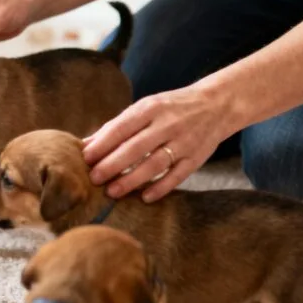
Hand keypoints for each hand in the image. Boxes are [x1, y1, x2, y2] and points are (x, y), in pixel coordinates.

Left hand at [82, 81, 240, 202]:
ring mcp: (184, 142)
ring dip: (132, 179)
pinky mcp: (197, 158)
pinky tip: (145, 198)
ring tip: (112, 191)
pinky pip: (178, 176)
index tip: (85, 158)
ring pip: (155, 164)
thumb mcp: (145, 108)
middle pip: (136, 147)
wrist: (217, 104)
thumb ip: (117, 126)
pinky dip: (161, 188)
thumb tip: (85, 144)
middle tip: (94, 178)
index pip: (122, 127)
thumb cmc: (170, 108)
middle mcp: (168, 124)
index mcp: (151, 108)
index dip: (103, 144)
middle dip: (113, 164)